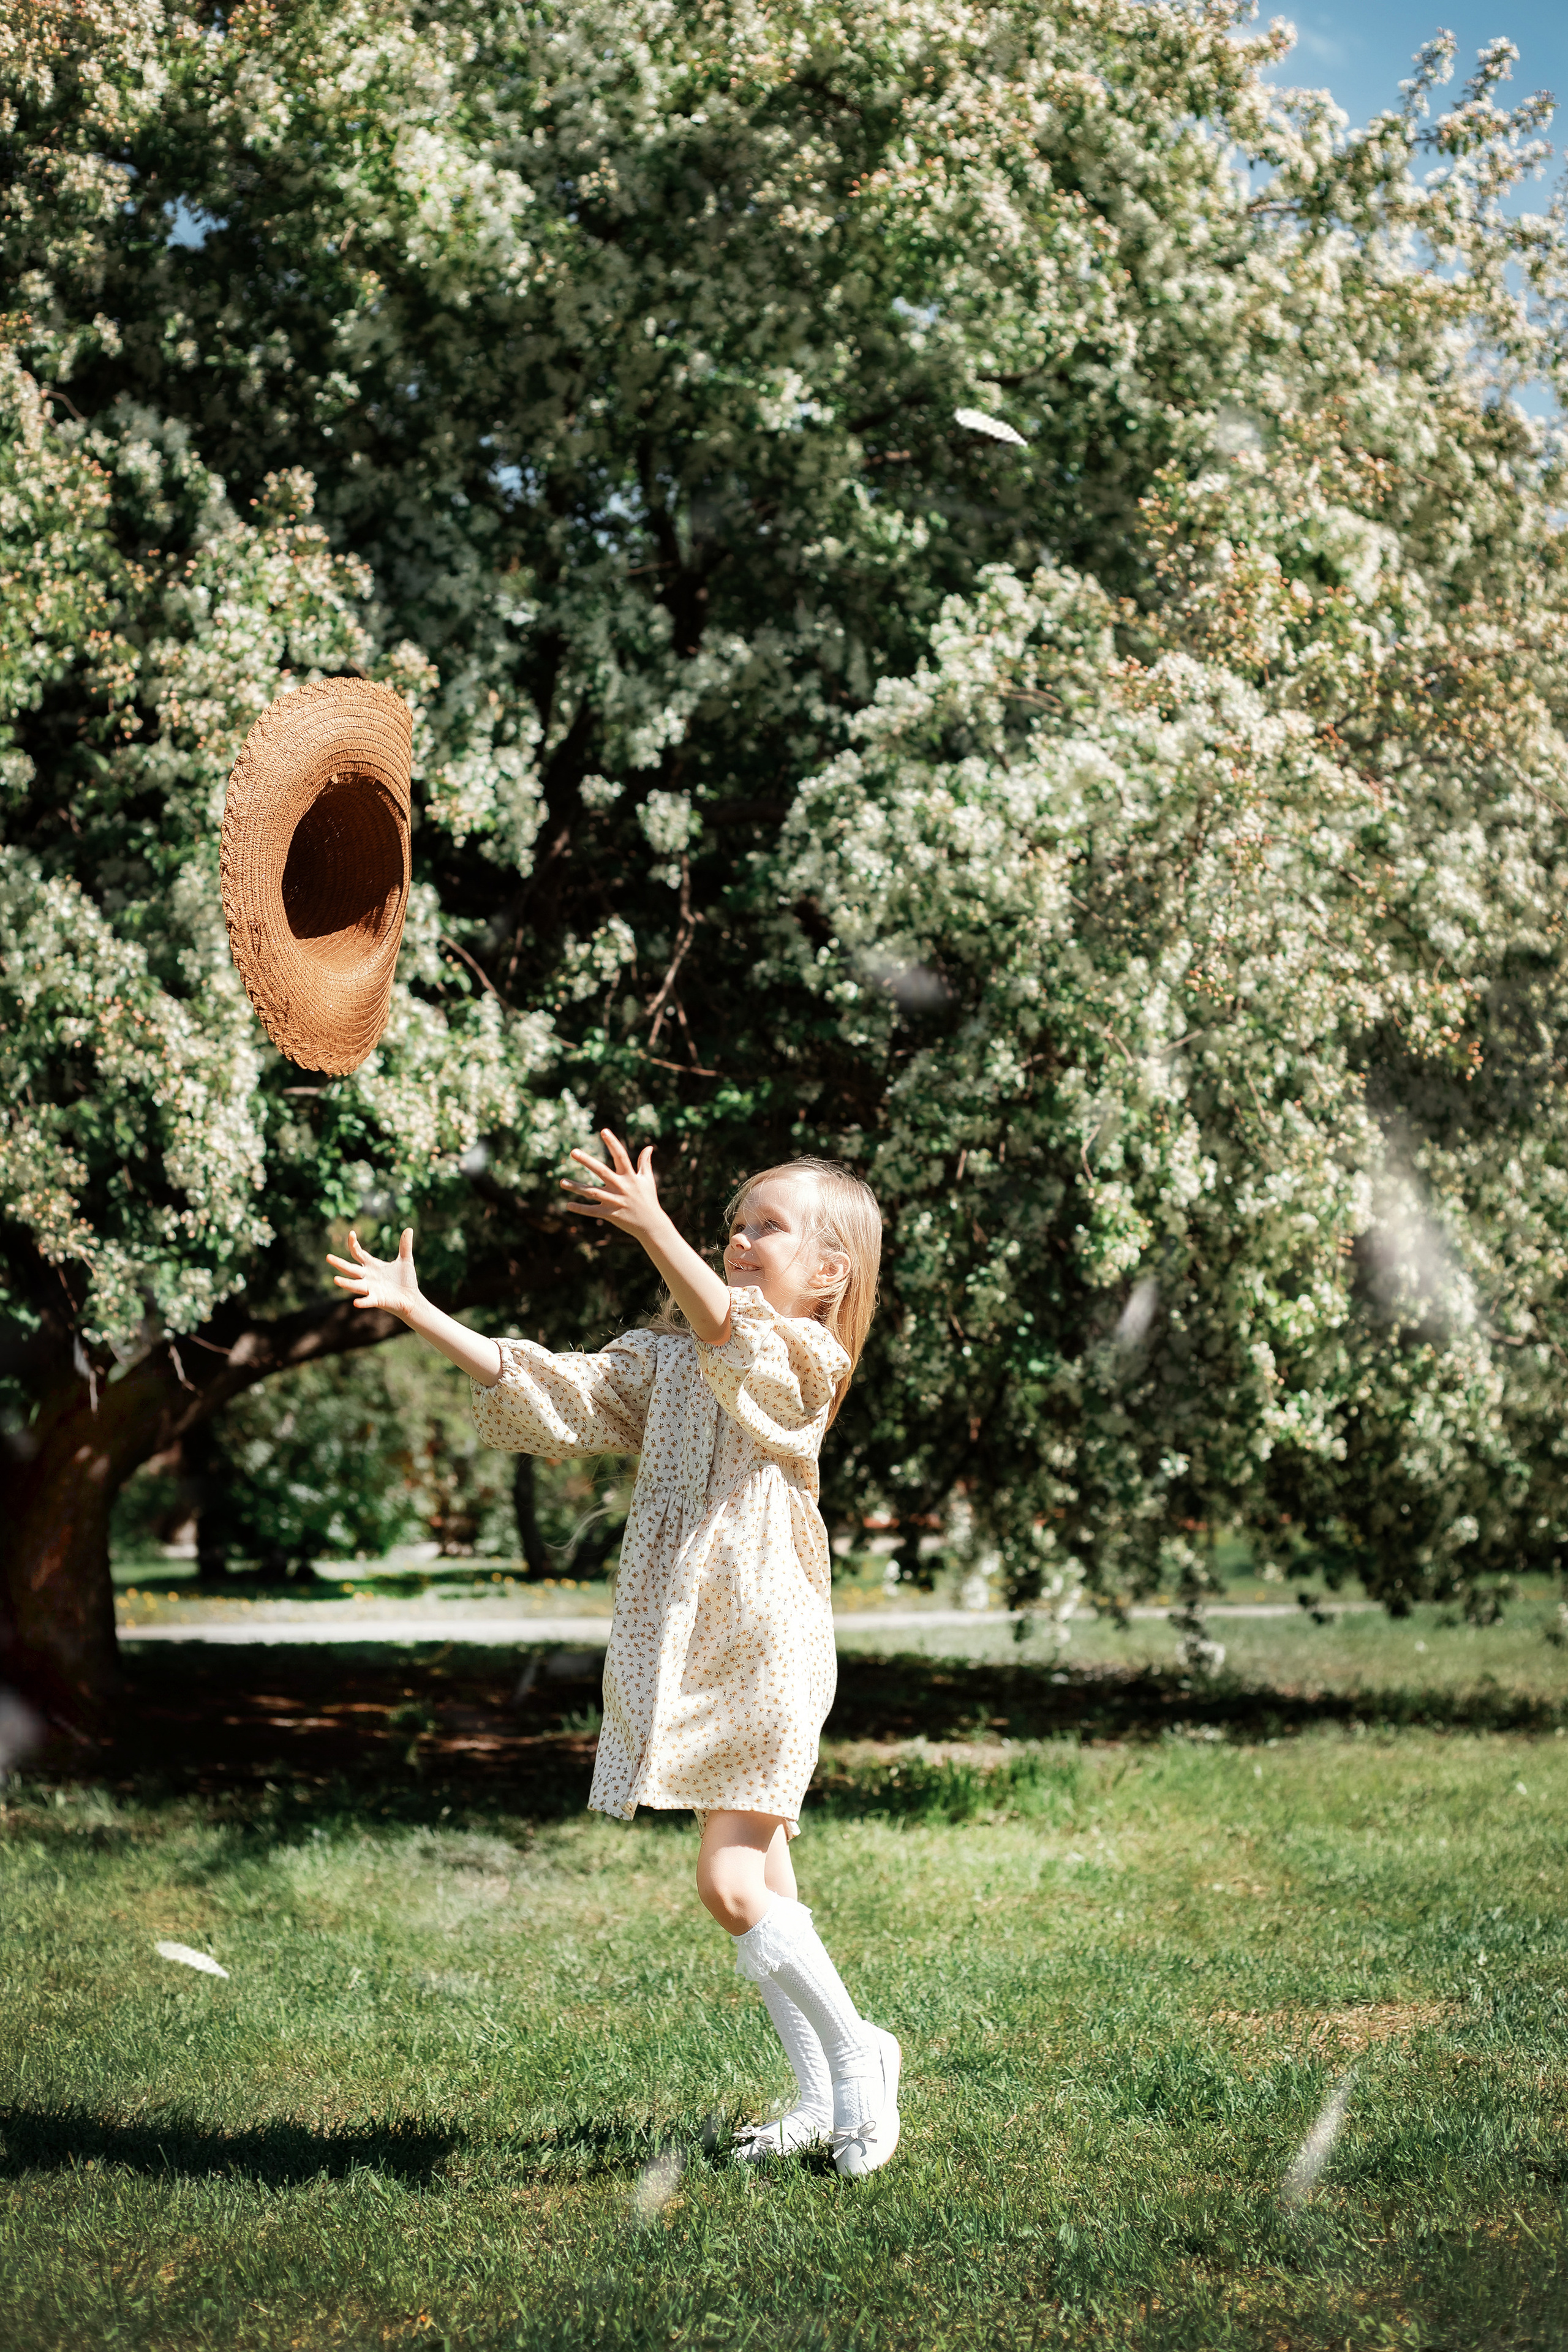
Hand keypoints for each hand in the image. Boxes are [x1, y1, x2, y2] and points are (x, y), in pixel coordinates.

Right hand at [327, 1227, 422, 1318]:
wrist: (411, 1298)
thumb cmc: (405, 1280)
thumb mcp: (406, 1260)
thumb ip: (405, 1246)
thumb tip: (409, 1229)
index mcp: (372, 1266)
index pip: (358, 1254)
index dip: (354, 1244)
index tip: (351, 1234)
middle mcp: (368, 1277)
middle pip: (351, 1269)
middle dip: (339, 1263)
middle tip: (328, 1257)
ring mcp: (371, 1289)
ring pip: (355, 1285)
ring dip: (346, 1283)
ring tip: (335, 1279)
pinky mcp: (377, 1300)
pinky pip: (368, 1301)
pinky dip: (363, 1302)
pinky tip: (356, 1303)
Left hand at [561, 1128, 665, 1242]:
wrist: (651, 1225)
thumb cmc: (648, 1200)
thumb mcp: (648, 1180)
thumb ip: (645, 1163)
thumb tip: (649, 1147)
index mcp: (630, 1177)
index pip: (621, 1156)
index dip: (613, 1143)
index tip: (603, 1131)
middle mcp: (621, 1187)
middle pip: (602, 1172)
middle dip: (587, 1161)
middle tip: (573, 1152)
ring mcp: (614, 1201)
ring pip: (592, 1192)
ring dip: (576, 1187)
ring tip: (561, 1182)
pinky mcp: (610, 1214)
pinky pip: (593, 1211)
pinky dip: (581, 1209)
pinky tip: (568, 1205)